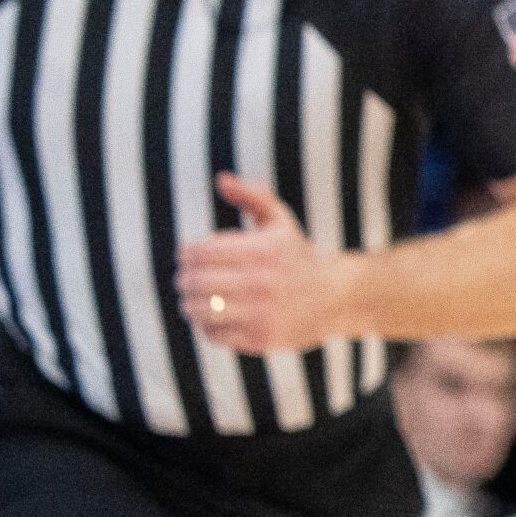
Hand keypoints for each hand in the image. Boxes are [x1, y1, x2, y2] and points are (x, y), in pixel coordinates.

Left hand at [176, 174, 352, 353]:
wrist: (332, 298)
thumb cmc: (295, 256)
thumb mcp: (279, 221)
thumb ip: (251, 195)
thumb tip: (221, 179)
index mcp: (262, 250)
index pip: (201, 252)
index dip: (185, 253)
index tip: (186, 256)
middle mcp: (261, 282)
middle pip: (195, 282)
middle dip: (183, 279)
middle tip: (185, 279)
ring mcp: (260, 312)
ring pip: (199, 311)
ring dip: (189, 304)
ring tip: (193, 299)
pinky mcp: (259, 337)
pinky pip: (213, 334)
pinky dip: (207, 326)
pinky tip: (215, 317)